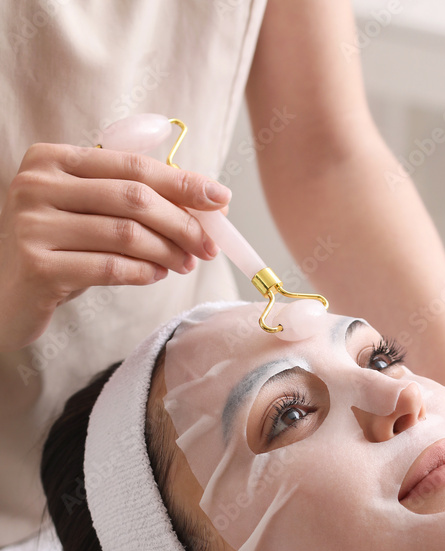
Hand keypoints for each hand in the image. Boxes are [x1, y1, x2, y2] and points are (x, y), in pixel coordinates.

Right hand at [0, 142, 231, 351]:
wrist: (5, 294)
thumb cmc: (57, 251)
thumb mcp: (87, 214)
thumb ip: (131, 200)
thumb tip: (209, 203)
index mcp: (52, 159)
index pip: (131, 166)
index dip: (182, 182)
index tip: (221, 200)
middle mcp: (37, 185)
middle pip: (132, 197)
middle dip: (181, 222)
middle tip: (209, 245)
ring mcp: (33, 224)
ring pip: (124, 233)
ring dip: (167, 251)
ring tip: (185, 263)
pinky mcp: (39, 266)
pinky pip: (108, 267)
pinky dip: (142, 271)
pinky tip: (157, 274)